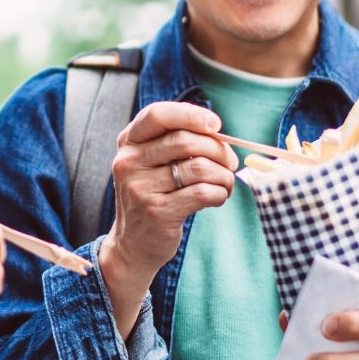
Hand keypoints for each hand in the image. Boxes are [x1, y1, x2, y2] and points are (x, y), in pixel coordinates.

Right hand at [97, 102, 235, 331]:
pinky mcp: (157, 213)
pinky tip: (218, 197)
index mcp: (128, 142)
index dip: (190, 114)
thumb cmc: (152, 196)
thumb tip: (218, 133)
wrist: (132, 245)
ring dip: (223, 174)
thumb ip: (175, 142)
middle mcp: (129, 162)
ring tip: (226, 182)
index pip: (158, 115)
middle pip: (185, 141)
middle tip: (230, 162)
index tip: (216, 124)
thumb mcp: (151, 163)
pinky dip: (220, 193)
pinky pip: (202, 193)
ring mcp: (140, 189)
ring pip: (199, 168)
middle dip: (218, 150)